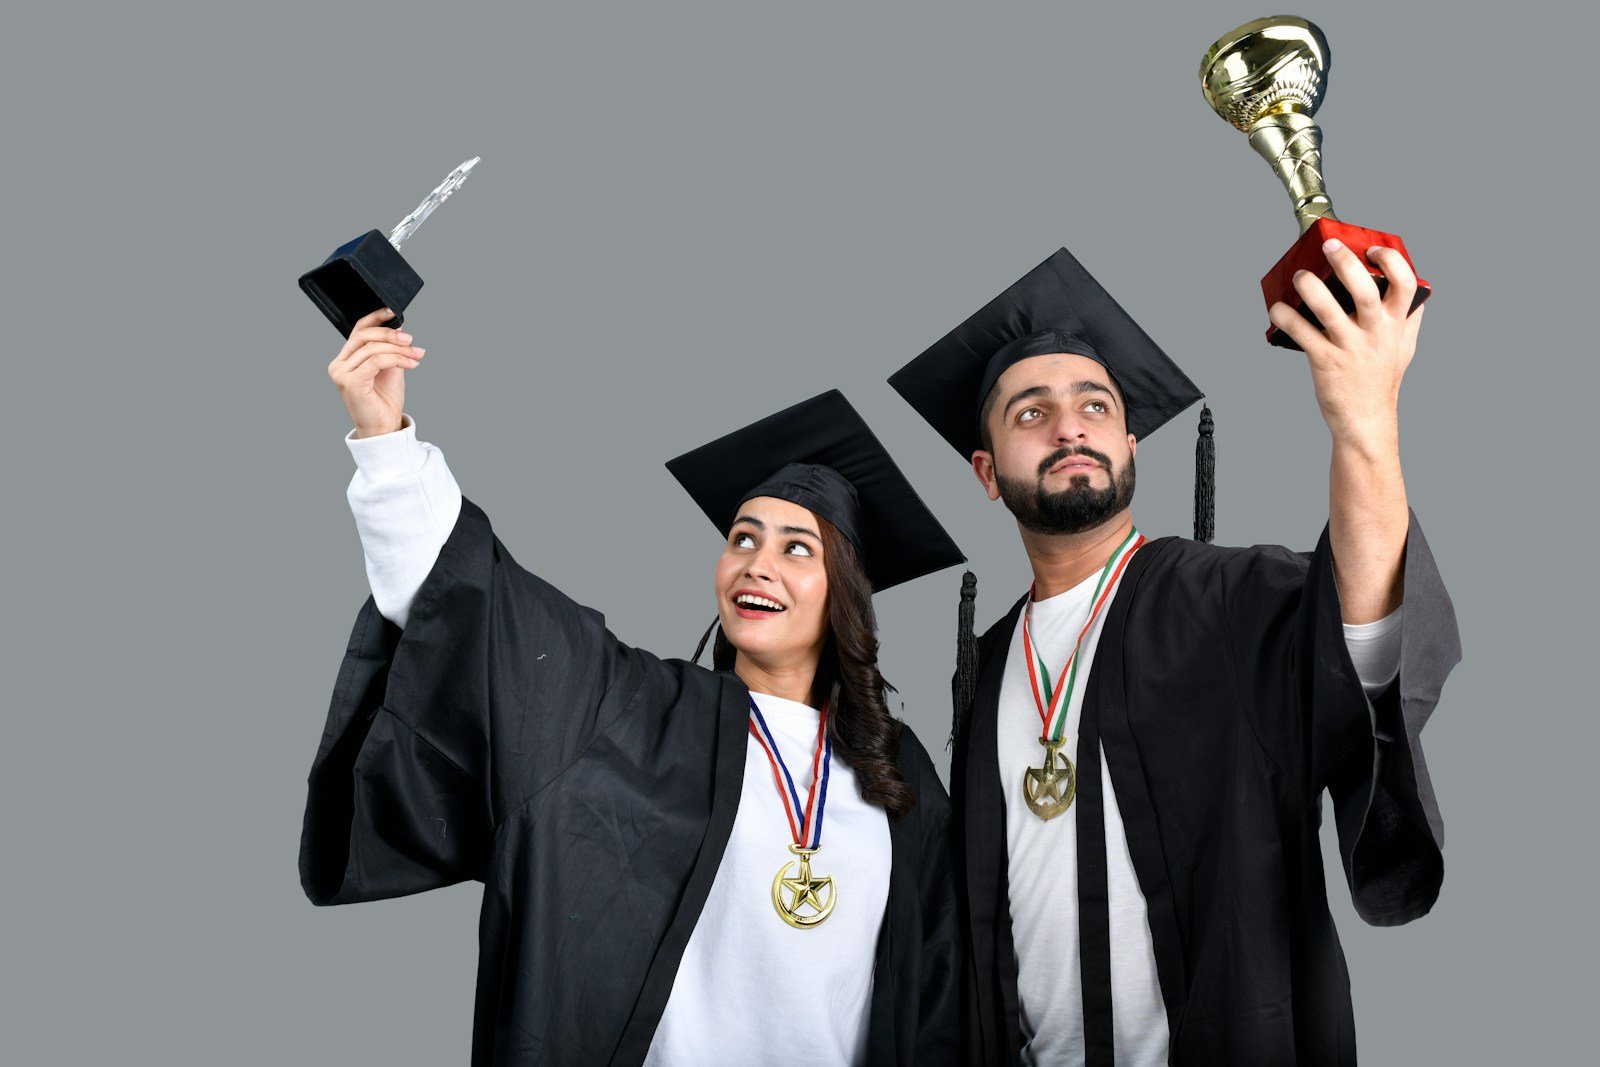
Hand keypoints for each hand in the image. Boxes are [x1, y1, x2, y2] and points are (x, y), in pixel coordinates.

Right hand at [327, 308, 424, 437]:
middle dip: (391, 335)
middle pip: (364, 336)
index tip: (393, 312)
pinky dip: (396, 360)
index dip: (375, 318)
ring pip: (373, 349)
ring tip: (416, 355)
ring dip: (399, 350)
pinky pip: (376, 362)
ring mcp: (341, 374)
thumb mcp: (391, 368)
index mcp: (346, 359)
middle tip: (411, 340)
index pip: (358, 330)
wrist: (384, 427)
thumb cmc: (385, 402)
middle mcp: (339, 365)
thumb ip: (391, 349)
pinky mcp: (350, 383)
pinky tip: (411, 364)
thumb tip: (399, 327)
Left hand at [1268, 240, 1424, 445]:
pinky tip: (1277, 308)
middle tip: (1329, 246)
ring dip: (1310, 289)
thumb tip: (1417, 289)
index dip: (1390, 261)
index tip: (1372, 250)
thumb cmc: (1382, 379)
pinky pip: (1303, 334)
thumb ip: (1409, 318)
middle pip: (1365, 291)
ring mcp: (1349, 347)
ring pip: (1329, 311)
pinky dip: (1287, 318)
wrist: (1366, 419)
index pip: (1405, 283)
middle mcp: (1375, 333)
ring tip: (1299, 276)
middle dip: (1346, 264)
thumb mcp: (1405, 346)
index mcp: (1396, 324)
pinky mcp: (1325, 361)